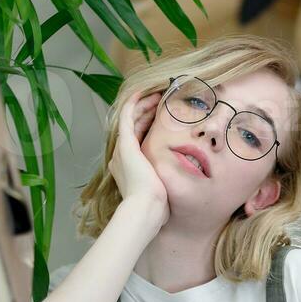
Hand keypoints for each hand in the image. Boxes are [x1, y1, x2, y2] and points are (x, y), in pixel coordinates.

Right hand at [109, 89, 169, 230]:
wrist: (145, 208)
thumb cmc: (156, 207)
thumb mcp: (161, 191)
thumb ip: (165, 183)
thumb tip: (179, 187)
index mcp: (129, 167)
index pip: (138, 139)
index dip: (149, 126)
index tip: (164, 118)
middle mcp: (121, 157)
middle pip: (134, 127)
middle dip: (147, 113)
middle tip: (161, 101)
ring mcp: (122, 150)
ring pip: (131, 119)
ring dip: (144, 105)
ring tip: (157, 95)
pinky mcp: (125, 144)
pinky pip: (127, 116)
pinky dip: (134, 103)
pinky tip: (143, 93)